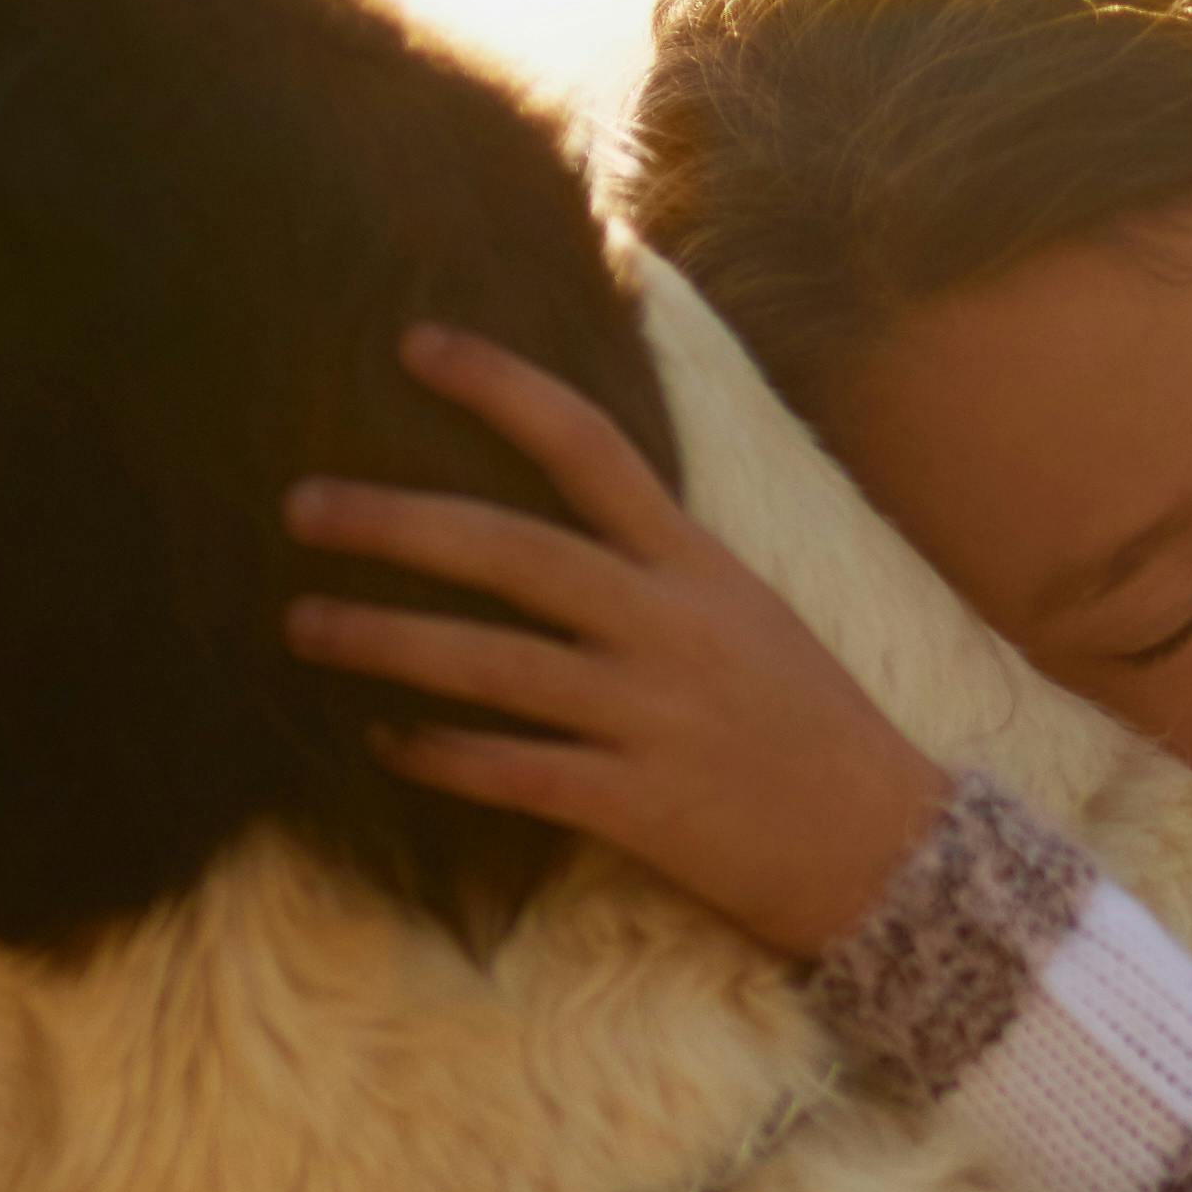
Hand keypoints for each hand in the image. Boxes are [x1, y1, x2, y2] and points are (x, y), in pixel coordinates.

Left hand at [289, 328, 959, 961]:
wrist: (891, 847)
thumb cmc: (811, 727)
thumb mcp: (748, 614)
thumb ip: (657, 566)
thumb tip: (552, 520)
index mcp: (694, 564)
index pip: (590, 446)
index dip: (499, 387)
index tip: (414, 344)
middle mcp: (668, 625)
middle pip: (512, 552)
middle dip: (397, 524)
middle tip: (300, 505)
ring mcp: (653, 714)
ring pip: (493, 665)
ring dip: (387, 641)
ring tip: (302, 624)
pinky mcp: (641, 804)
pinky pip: (515, 772)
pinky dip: (441, 757)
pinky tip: (382, 744)